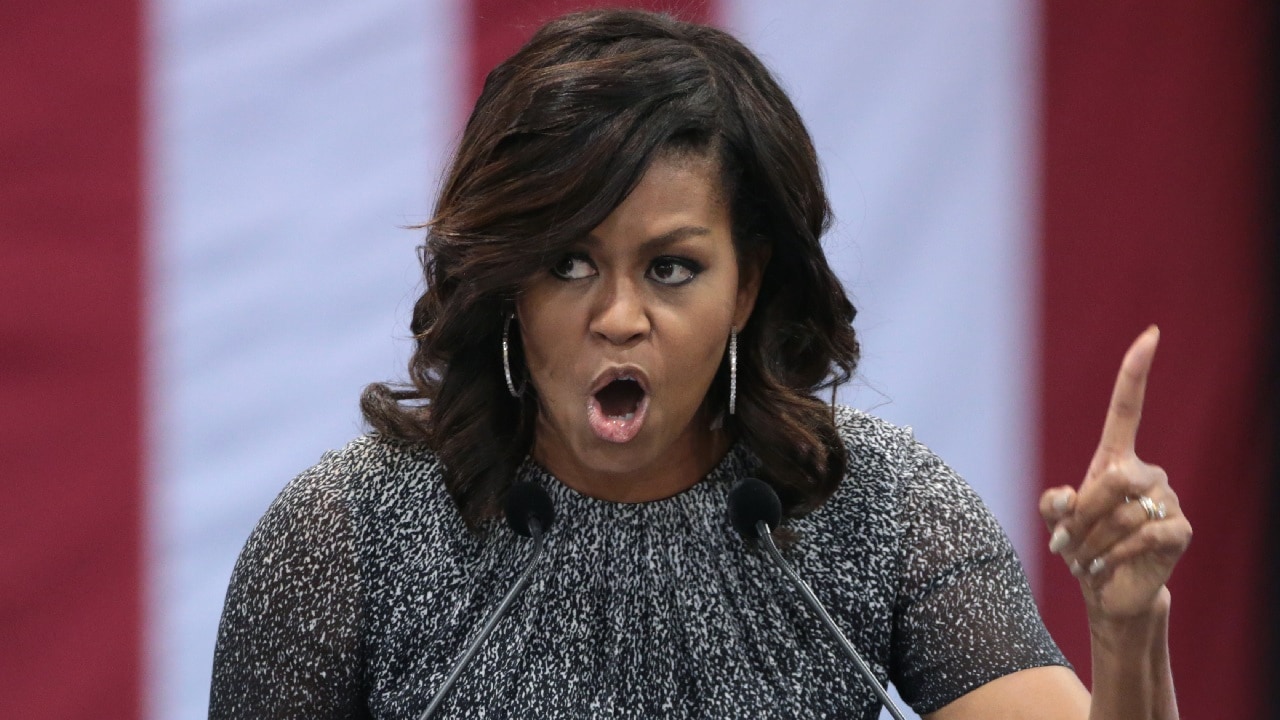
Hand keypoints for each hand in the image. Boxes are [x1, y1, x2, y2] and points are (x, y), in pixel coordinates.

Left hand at [1039, 326, 1192, 619]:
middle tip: (1067, 542)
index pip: (1127, 407)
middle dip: (1085, 514)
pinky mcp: (1180, 531)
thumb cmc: (1081, 548)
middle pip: (1115, 477)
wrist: (1106, 590)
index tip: (1150, 334)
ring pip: (1124, 513)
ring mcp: (1168, 500)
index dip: (1136, 372)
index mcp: (1115, 460)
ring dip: (1093, 541)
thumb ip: (1052, 505)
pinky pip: (1144, 535)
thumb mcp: (1056, 522)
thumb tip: (1065, 497)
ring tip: (1084, 558)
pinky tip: (1103, 566)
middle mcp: (1147, 473)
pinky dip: (1114, 554)